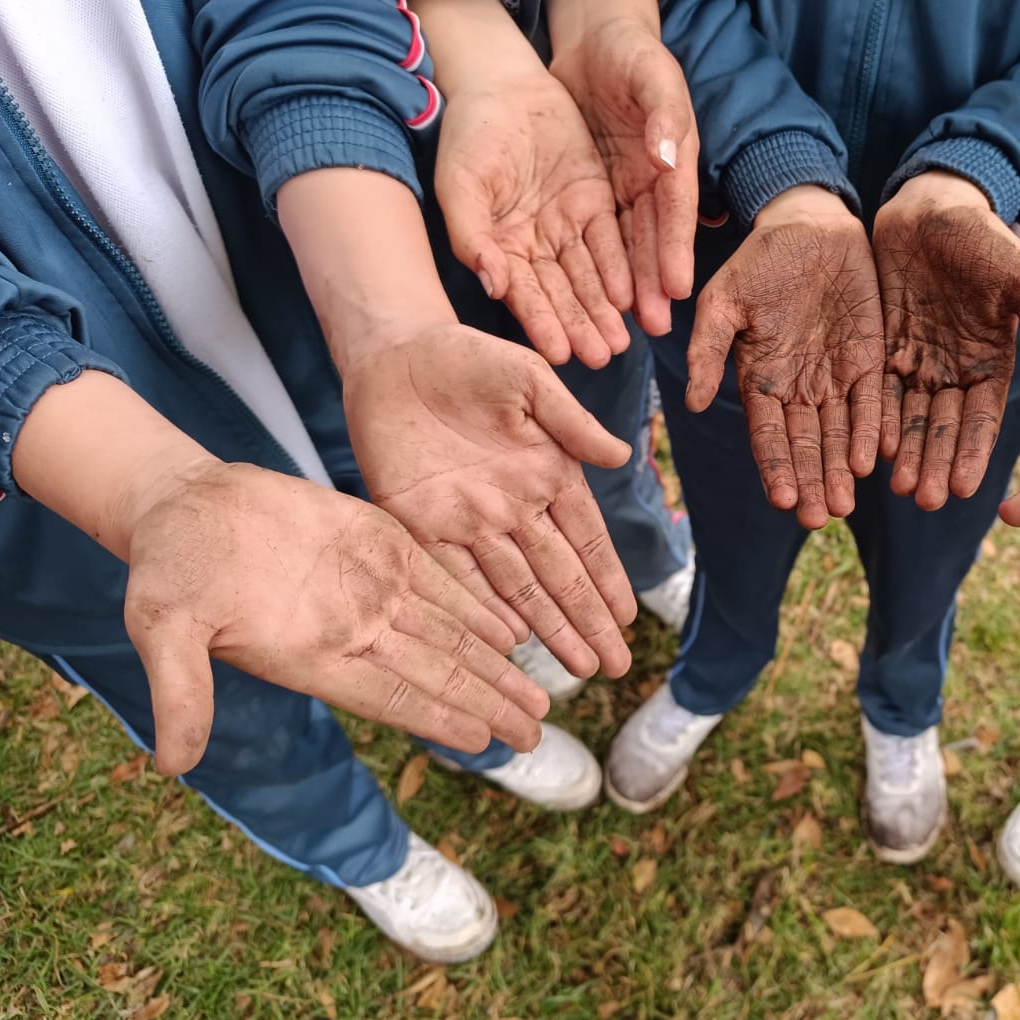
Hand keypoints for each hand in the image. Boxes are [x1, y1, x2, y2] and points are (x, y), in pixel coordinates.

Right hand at [121, 461, 548, 775]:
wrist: (185, 506)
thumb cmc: (168, 569)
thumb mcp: (164, 627)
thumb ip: (179, 690)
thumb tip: (171, 763)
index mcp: (312, 656)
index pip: (391, 694)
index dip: (439, 715)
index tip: (486, 740)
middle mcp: (354, 630)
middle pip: (436, 674)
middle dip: (489, 704)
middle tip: (537, 735)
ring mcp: (371, 589)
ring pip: (450, 634)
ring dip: (496, 667)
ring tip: (539, 700)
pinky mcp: (380, 545)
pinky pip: (441, 582)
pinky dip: (478, 607)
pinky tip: (513, 632)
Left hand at [340, 323, 637, 676]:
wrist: (393, 353)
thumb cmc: (467, 358)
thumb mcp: (528, 378)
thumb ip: (571, 420)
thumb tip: (621, 458)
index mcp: (546, 474)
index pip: (586, 539)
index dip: (606, 580)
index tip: (626, 618)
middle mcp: (512, 507)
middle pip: (556, 575)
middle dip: (585, 621)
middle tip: (612, 667)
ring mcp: (467, 520)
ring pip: (514, 586)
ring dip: (545, 627)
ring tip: (574, 667)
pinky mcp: (419, 522)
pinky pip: (454, 573)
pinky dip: (480, 607)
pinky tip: (506, 640)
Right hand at [435, 67, 632, 366]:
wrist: (501, 84)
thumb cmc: (468, 136)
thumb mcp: (460, 185)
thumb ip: (472, 237)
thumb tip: (492, 284)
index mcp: (499, 247)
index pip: (524, 293)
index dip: (542, 323)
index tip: (561, 354)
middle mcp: (534, 245)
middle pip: (562, 292)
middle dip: (582, 324)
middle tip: (603, 356)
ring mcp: (565, 224)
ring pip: (590, 273)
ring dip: (606, 306)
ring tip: (623, 338)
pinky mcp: (592, 201)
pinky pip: (611, 239)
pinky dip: (623, 266)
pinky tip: (634, 294)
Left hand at [552, 15, 699, 337]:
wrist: (595, 37)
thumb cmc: (630, 50)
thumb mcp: (652, 74)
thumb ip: (665, 114)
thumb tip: (671, 158)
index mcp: (675, 156)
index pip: (675, 210)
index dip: (675, 250)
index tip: (675, 288)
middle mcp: (655, 180)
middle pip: (654, 239)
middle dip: (654, 285)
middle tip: (656, 329)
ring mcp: (627, 188)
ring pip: (627, 245)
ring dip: (629, 286)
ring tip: (628, 328)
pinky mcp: (597, 189)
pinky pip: (597, 233)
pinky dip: (599, 265)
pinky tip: (596, 298)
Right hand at [686, 188, 882, 529]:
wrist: (810, 225)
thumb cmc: (760, 261)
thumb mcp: (725, 301)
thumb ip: (708, 350)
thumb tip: (691, 404)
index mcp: (761, 379)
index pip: (769, 435)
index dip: (776, 467)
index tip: (783, 500)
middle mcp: (800, 388)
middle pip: (807, 444)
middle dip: (812, 481)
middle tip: (821, 517)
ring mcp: (836, 376)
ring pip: (840, 433)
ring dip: (841, 469)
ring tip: (846, 502)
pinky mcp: (869, 359)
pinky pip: (873, 401)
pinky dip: (874, 430)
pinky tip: (875, 459)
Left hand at [872, 172, 1019, 508]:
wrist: (934, 206)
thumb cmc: (987, 240)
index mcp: (991, 362)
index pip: (982, 419)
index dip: (973, 452)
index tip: (966, 488)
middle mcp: (953, 371)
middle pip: (943, 428)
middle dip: (936, 464)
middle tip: (926, 500)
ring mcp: (917, 361)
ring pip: (909, 418)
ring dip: (906, 454)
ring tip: (899, 488)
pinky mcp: (882, 347)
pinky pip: (877, 390)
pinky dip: (875, 420)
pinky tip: (870, 449)